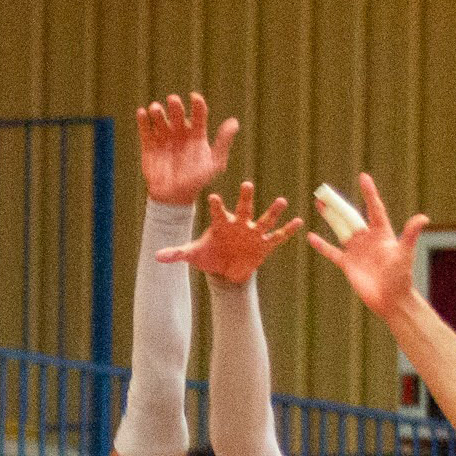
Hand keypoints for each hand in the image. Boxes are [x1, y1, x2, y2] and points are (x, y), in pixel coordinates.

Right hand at [136, 92, 237, 206]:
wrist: (173, 198)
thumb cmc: (196, 182)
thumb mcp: (214, 164)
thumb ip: (223, 143)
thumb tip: (234, 122)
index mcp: (197, 135)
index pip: (199, 113)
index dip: (197, 104)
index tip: (194, 98)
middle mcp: (180, 133)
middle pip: (178, 113)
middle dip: (175, 105)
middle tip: (173, 100)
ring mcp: (164, 138)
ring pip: (160, 119)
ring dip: (158, 112)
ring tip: (155, 109)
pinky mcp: (149, 145)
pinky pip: (145, 130)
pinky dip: (143, 120)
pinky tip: (142, 113)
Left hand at [154, 181, 300, 283]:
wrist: (227, 271)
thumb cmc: (210, 256)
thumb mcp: (194, 255)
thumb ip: (177, 253)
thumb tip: (157, 256)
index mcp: (221, 223)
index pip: (217, 211)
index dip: (216, 205)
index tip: (213, 197)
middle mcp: (239, 223)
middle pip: (243, 208)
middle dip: (246, 198)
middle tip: (247, 184)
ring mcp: (253, 233)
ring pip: (263, 219)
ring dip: (272, 212)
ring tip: (281, 201)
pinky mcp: (265, 244)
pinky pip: (278, 236)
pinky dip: (287, 230)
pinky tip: (298, 222)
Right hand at [308, 172, 428, 322]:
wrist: (391, 299)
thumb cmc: (401, 277)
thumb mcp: (405, 254)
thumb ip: (410, 235)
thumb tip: (423, 218)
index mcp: (382, 233)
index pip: (374, 208)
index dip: (369, 193)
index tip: (363, 177)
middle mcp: (368, 239)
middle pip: (351, 216)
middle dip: (339, 204)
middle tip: (327, 191)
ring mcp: (356, 251)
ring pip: (340, 230)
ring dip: (330, 218)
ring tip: (319, 204)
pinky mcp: (348, 264)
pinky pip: (332, 252)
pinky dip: (322, 246)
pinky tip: (311, 237)